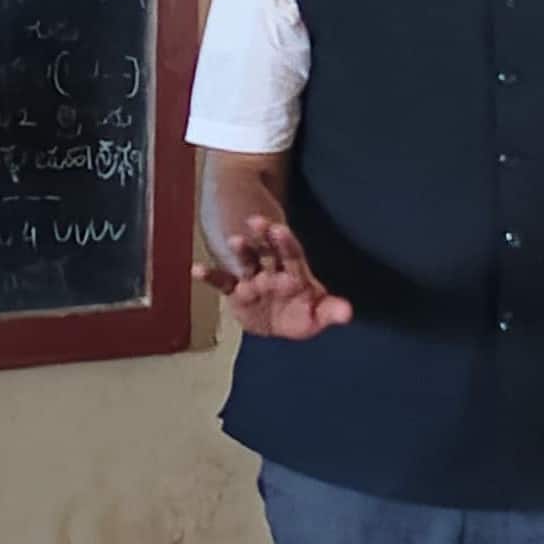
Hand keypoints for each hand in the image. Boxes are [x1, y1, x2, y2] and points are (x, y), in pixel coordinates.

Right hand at [194, 215, 354, 340]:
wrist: (279, 324)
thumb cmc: (301, 313)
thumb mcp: (318, 315)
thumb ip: (330, 312)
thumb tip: (348, 313)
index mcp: (294, 273)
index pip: (291, 254)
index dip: (286, 242)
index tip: (280, 229)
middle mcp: (272, 271)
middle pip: (267, 250)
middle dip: (263, 236)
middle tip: (257, 220)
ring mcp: (252, 279)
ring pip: (245, 261)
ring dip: (240, 251)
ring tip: (234, 240)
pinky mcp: (236, 292)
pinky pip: (222, 282)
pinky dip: (209, 276)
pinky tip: (195, 269)